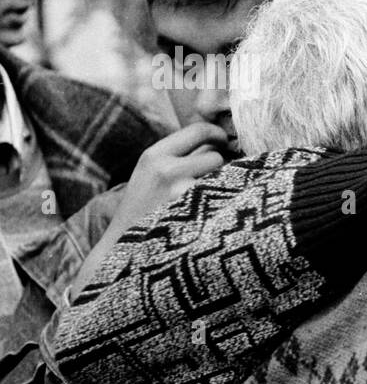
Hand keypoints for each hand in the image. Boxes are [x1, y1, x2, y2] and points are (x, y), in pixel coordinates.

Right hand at [109, 123, 228, 234]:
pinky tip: (208, 217)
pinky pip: (222, 199)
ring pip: (221, 177)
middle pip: (215, 155)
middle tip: (210, 181)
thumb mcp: (150, 175)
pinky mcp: (194, 214)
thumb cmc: (145, 212)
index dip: (218, 135)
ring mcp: (180, 192)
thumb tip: (221, 139)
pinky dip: (221, 206)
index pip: (199, 130)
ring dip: (220, 186)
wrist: (124, 253)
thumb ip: (179, 155)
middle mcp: (165, 169)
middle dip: (218, 167)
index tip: (224, 143)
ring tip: (204, 202)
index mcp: (153, 156)